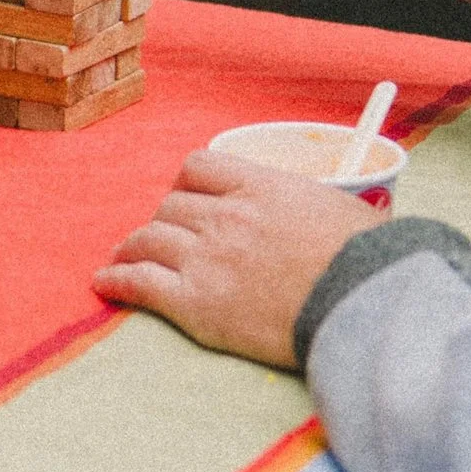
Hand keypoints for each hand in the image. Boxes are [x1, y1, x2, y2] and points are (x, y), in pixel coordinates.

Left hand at [92, 150, 380, 367]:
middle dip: (165, 222)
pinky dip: (117, 280)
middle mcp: (225, 215)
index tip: (186, 197)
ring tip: (124, 257)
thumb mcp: (338, 210)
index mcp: (259, 186)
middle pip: (171, 206)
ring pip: (148, 239)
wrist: (362, 304)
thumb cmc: (365, 261)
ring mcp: (206, 257)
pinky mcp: (195, 303)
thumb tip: (326, 213)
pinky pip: (139, 282)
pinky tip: (105, 283)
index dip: (187, 183)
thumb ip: (309, 204)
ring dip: (133, 247)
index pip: (199, 167)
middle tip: (163, 238)